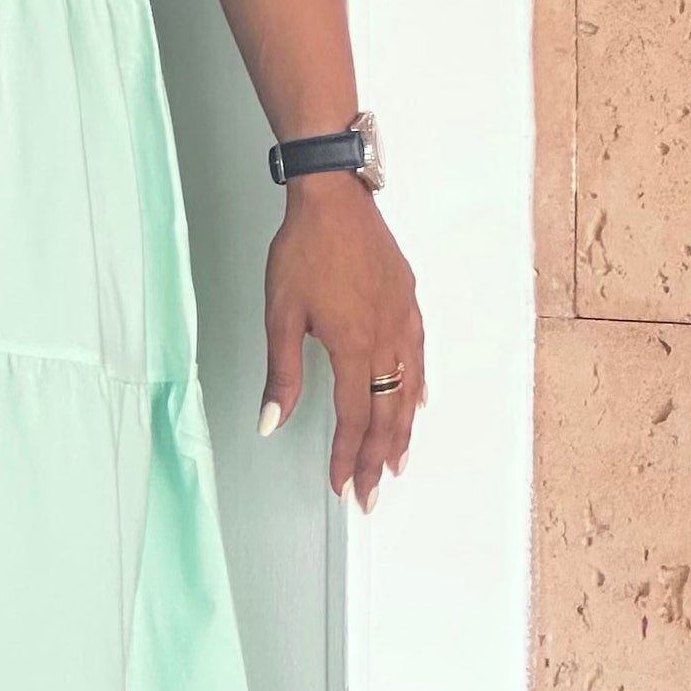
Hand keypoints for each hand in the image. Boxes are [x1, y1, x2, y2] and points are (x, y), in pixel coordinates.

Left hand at [259, 177, 424, 509]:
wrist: (334, 197)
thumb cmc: (304, 249)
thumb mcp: (281, 315)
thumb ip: (281, 374)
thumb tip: (271, 423)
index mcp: (352, 346)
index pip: (351, 418)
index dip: (345, 457)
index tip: (340, 486)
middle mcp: (385, 339)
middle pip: (385, 414)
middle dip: (377, 459)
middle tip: (371, 493)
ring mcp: (402, 320)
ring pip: (407, 391)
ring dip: (402, 432)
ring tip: (397, 462)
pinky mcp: (408, 302)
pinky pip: (419, 358)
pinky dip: (417, 388)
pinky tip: (418, 403)